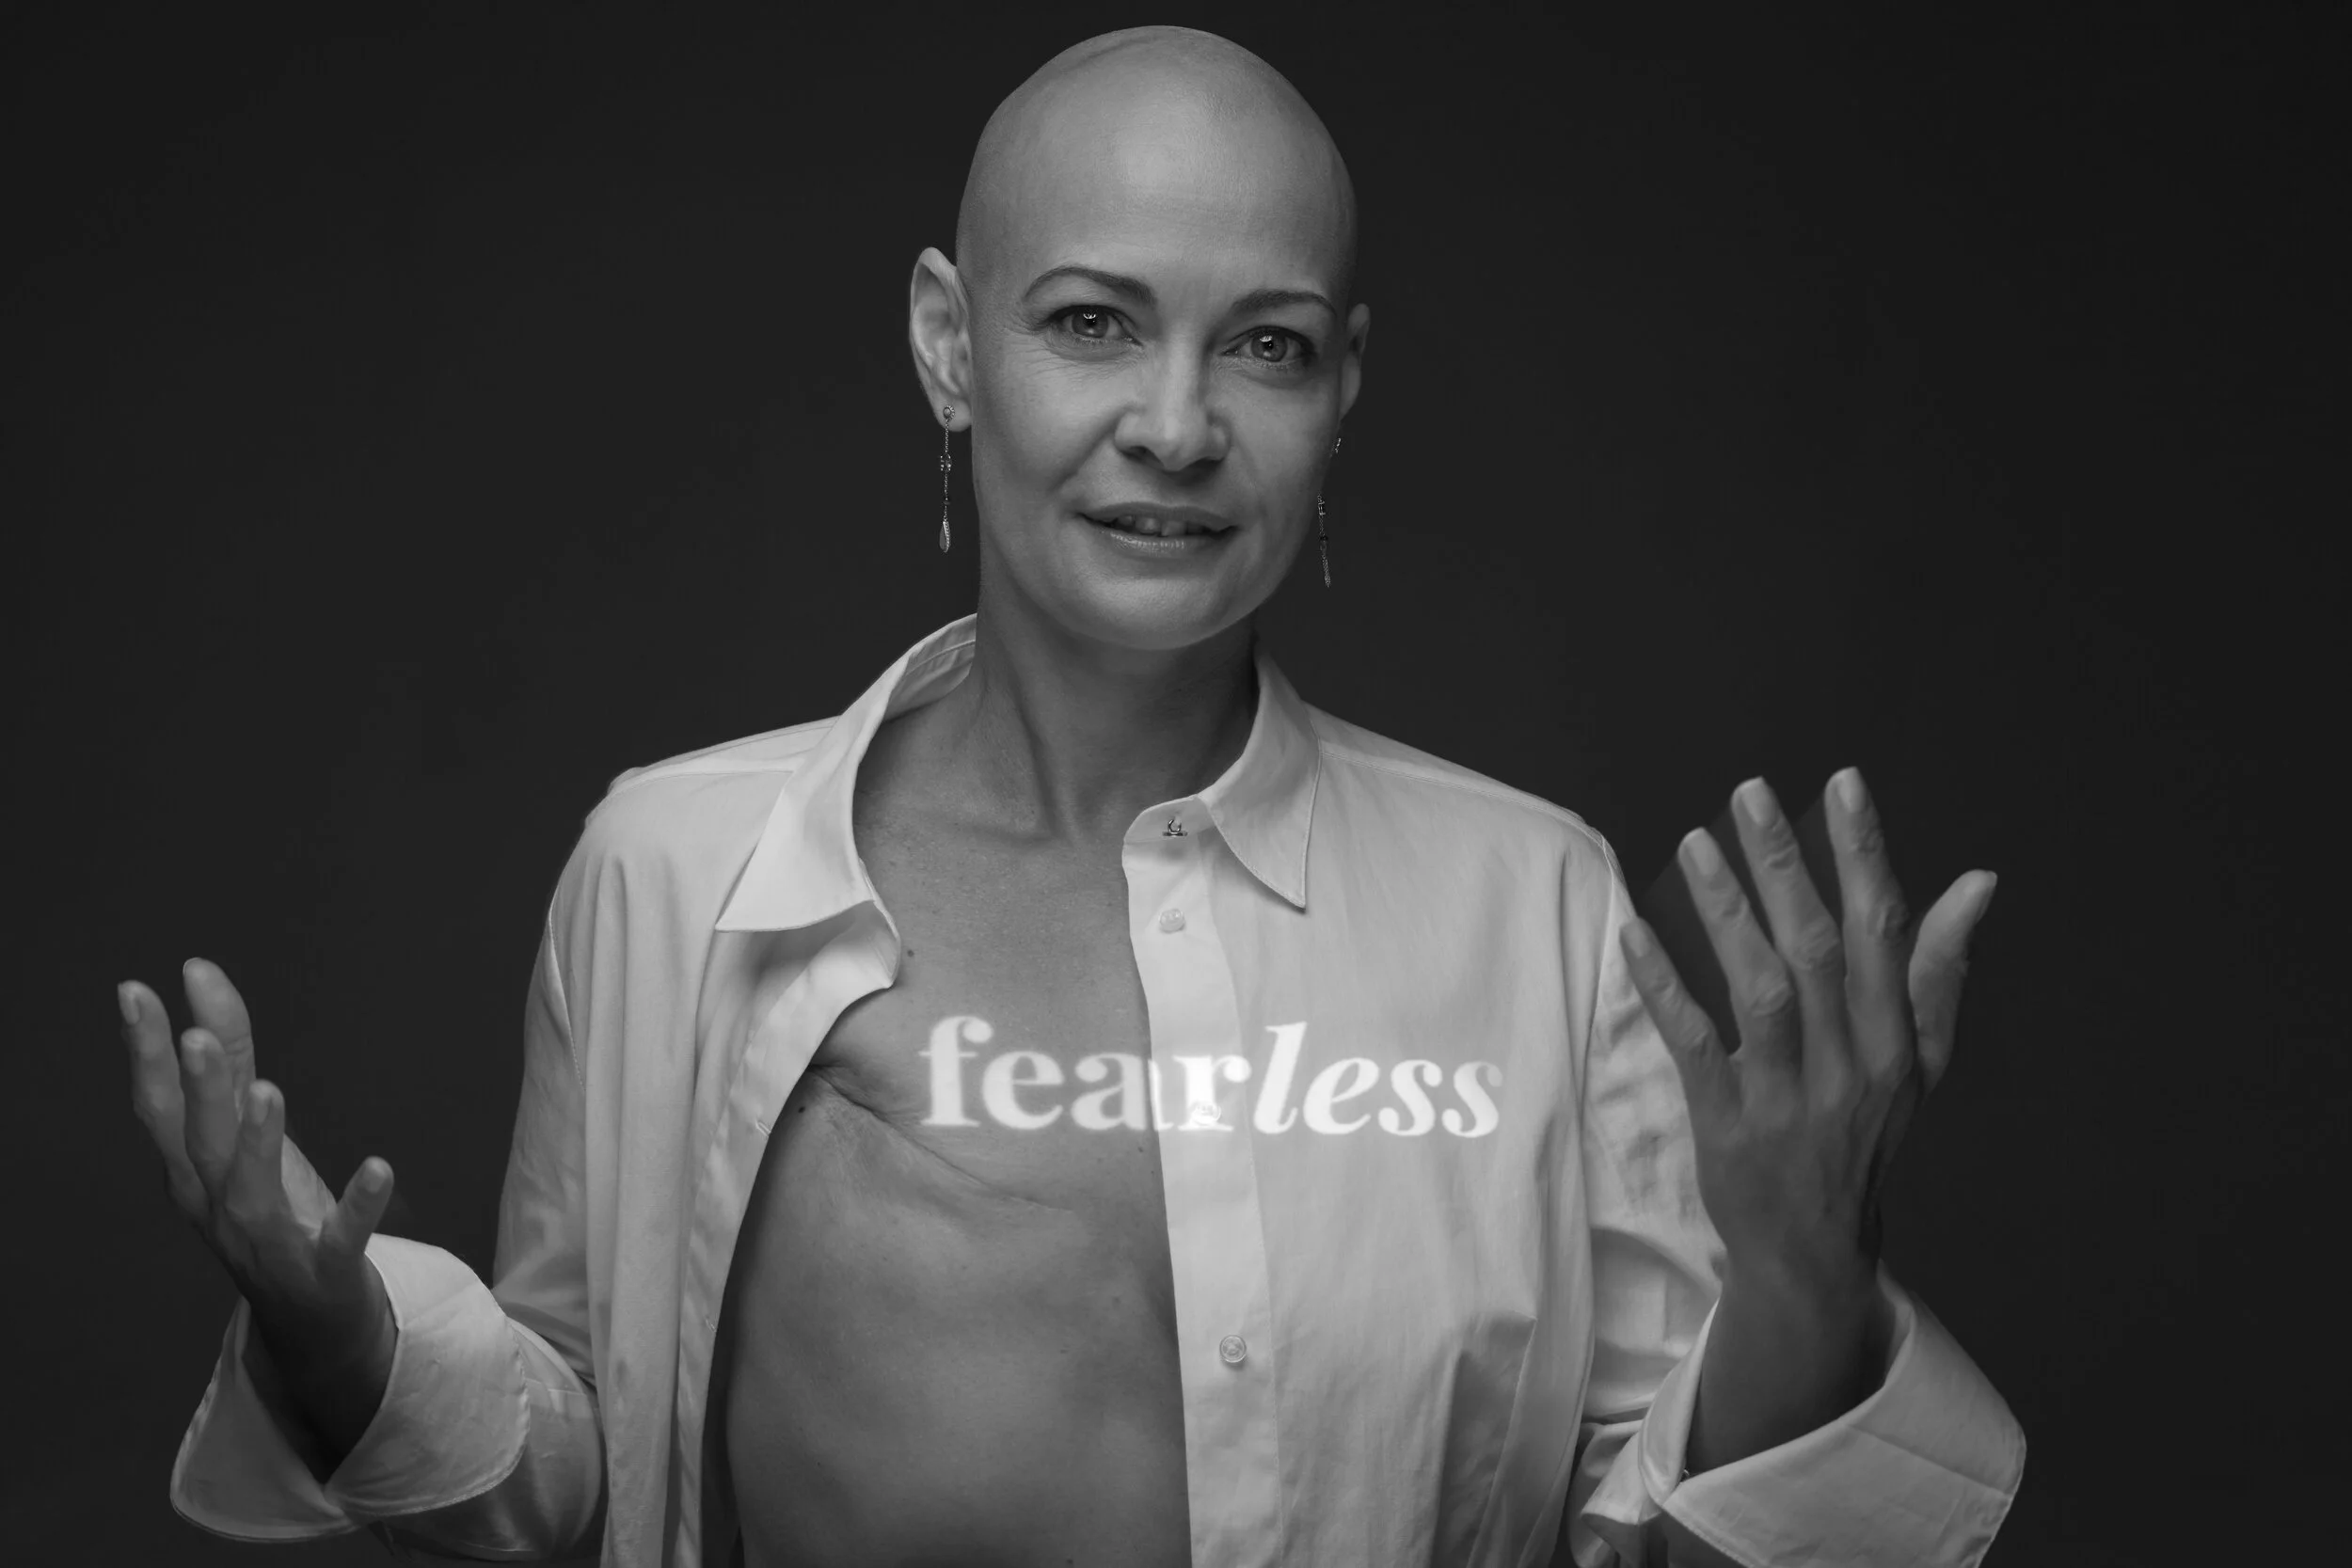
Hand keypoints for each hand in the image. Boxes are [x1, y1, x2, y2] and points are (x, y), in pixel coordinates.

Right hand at [119, 959, 396, 1454]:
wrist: (309, 1321)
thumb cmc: (272, 1211)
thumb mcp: (248, 1132)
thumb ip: (231, 1054)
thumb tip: (199, 970)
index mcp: (193, 1172)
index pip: (159, 1106)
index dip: (144, 1051)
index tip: (134, 989)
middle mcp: (217, 1207)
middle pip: (200, 1145)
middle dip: (199, 1093)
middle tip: (197, 1036)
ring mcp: (269, 1242)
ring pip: (251, 1192)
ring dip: (257, 1144)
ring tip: (267, 1091)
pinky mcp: (325, 1269)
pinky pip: (340, 1238)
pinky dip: (357, 1206)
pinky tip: (378, 1167)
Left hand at [1619, 769, 1997, 1283]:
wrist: (1816, 1252)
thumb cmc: (1866, 1138)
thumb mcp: (1922, 1063)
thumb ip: (1941, 969)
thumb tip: (1979, 880)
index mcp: (1897, 1040)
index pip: (1887, 928)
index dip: (1865, 853)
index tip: (1844, 783)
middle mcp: (1851, 1064)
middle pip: (1820, 947)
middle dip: (1787, 864)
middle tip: (1749, 793)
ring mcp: (1791, 1097)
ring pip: (1761, 986)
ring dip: (1727, 912)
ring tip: (1695, 843)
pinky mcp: (1731, 1125)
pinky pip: (1696, 1044)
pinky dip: (1666, 987)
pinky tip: (1637, 933)